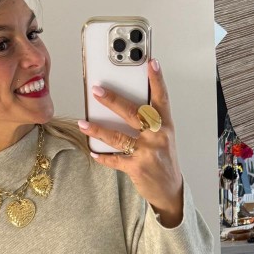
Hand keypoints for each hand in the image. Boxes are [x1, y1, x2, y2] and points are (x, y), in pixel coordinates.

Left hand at [78, 58, 183, 226]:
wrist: (169, 190)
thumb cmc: (164, 161)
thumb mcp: (163, 138)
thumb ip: (150, 122)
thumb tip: (125, 106)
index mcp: (165, 126)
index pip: (161, 98)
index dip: (157, 80)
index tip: (151, 62)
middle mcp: (157, 137)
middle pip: (133, 113)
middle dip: (113, 100)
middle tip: (97, 90)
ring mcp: (147, 152)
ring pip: (118, 136)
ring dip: (98, 129)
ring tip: (83, 123)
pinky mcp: (136, 167)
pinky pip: (114, 160)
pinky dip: (102, 157)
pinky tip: (93, 152)